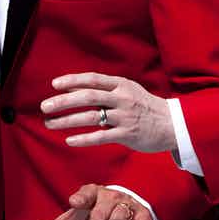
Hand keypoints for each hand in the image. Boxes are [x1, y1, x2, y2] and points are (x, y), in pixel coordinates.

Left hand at [18, 184, 154, 219]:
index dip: (79, 197)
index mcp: (88, 195)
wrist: (121, 205)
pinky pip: (143, 219)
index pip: (84, 194)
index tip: (73, 202)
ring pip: (119, 216)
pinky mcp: (140, 213)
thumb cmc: (88, 214)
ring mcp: (124, 204)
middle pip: (97, 214)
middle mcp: (106, 197)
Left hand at [40, 72, 175, 152]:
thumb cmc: (143, 106)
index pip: (92, 79)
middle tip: (45, 107)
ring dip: (67, 121)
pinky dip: (84, 139)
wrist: (173, 124)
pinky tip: (69, 140)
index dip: (72, 80)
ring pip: (91, 117)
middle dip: (64, 101)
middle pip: (88, 97)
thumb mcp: (125, 91)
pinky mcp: (127, 135)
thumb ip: (101, 90)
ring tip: (50, 124)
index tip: (54, 84)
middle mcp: (122, 98)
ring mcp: (125, 117)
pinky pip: (101, 137)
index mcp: (121, 85)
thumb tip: (70, 87)